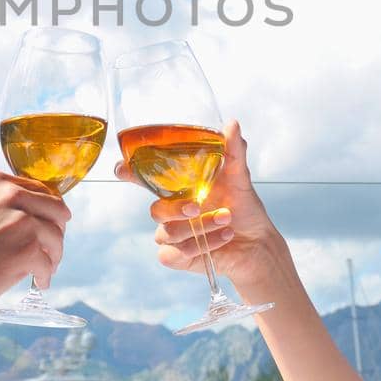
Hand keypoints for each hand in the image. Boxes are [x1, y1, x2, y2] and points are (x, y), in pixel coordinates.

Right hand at [0, 170, 69, 317]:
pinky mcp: (27, 250)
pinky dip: (45, 276)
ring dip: (53, 257)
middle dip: (55, 233)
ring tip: (43, 270)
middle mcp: (12, 195)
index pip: (42, 191)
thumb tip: (31, 216)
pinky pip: (49, 264)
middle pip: (58, 212)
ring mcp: (22, 221)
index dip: (48, 213)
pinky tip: (38, 282)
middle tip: (49, 251)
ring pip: (57, 239)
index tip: (46, 228)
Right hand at [124, 119, 287, 295]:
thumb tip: (232, 124)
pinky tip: (222, 237)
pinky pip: (172, 254)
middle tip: (198, 206)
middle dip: (176, 209)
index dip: (127, 172)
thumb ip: (233, 152)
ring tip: (226, 219)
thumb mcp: (239, 177)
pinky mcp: (177, 257)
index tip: (123, 168)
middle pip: (154, 210)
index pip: (142, 178)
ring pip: (167, 233)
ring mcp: (172, 234)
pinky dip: (200, 246)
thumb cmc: (243, 207)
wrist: (257, 242)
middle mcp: (170, 211)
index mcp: (177, 188)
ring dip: (200, 227)